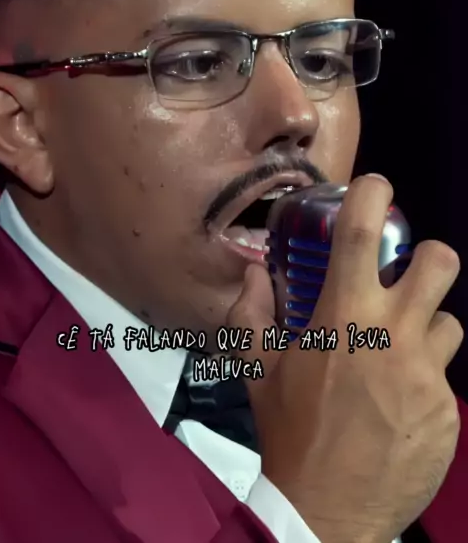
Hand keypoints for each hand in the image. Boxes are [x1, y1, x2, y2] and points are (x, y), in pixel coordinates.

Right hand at [228, 175, 462, 542]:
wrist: (327, 510)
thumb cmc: (288, 431)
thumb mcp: (257, 369)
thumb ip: (250, 312)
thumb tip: (254, 272)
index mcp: (343, 315)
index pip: (362, 231)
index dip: (372, 195)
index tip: (374, 188)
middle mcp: (393, 333)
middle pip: (440, 261)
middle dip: (427, 258)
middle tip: (406, 279)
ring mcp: (427, 372)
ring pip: (450, 321)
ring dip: (427, 329)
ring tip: (400, 355)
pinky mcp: (448, 409)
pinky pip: (445, 377)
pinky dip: (425, 382)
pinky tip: (399, 408)